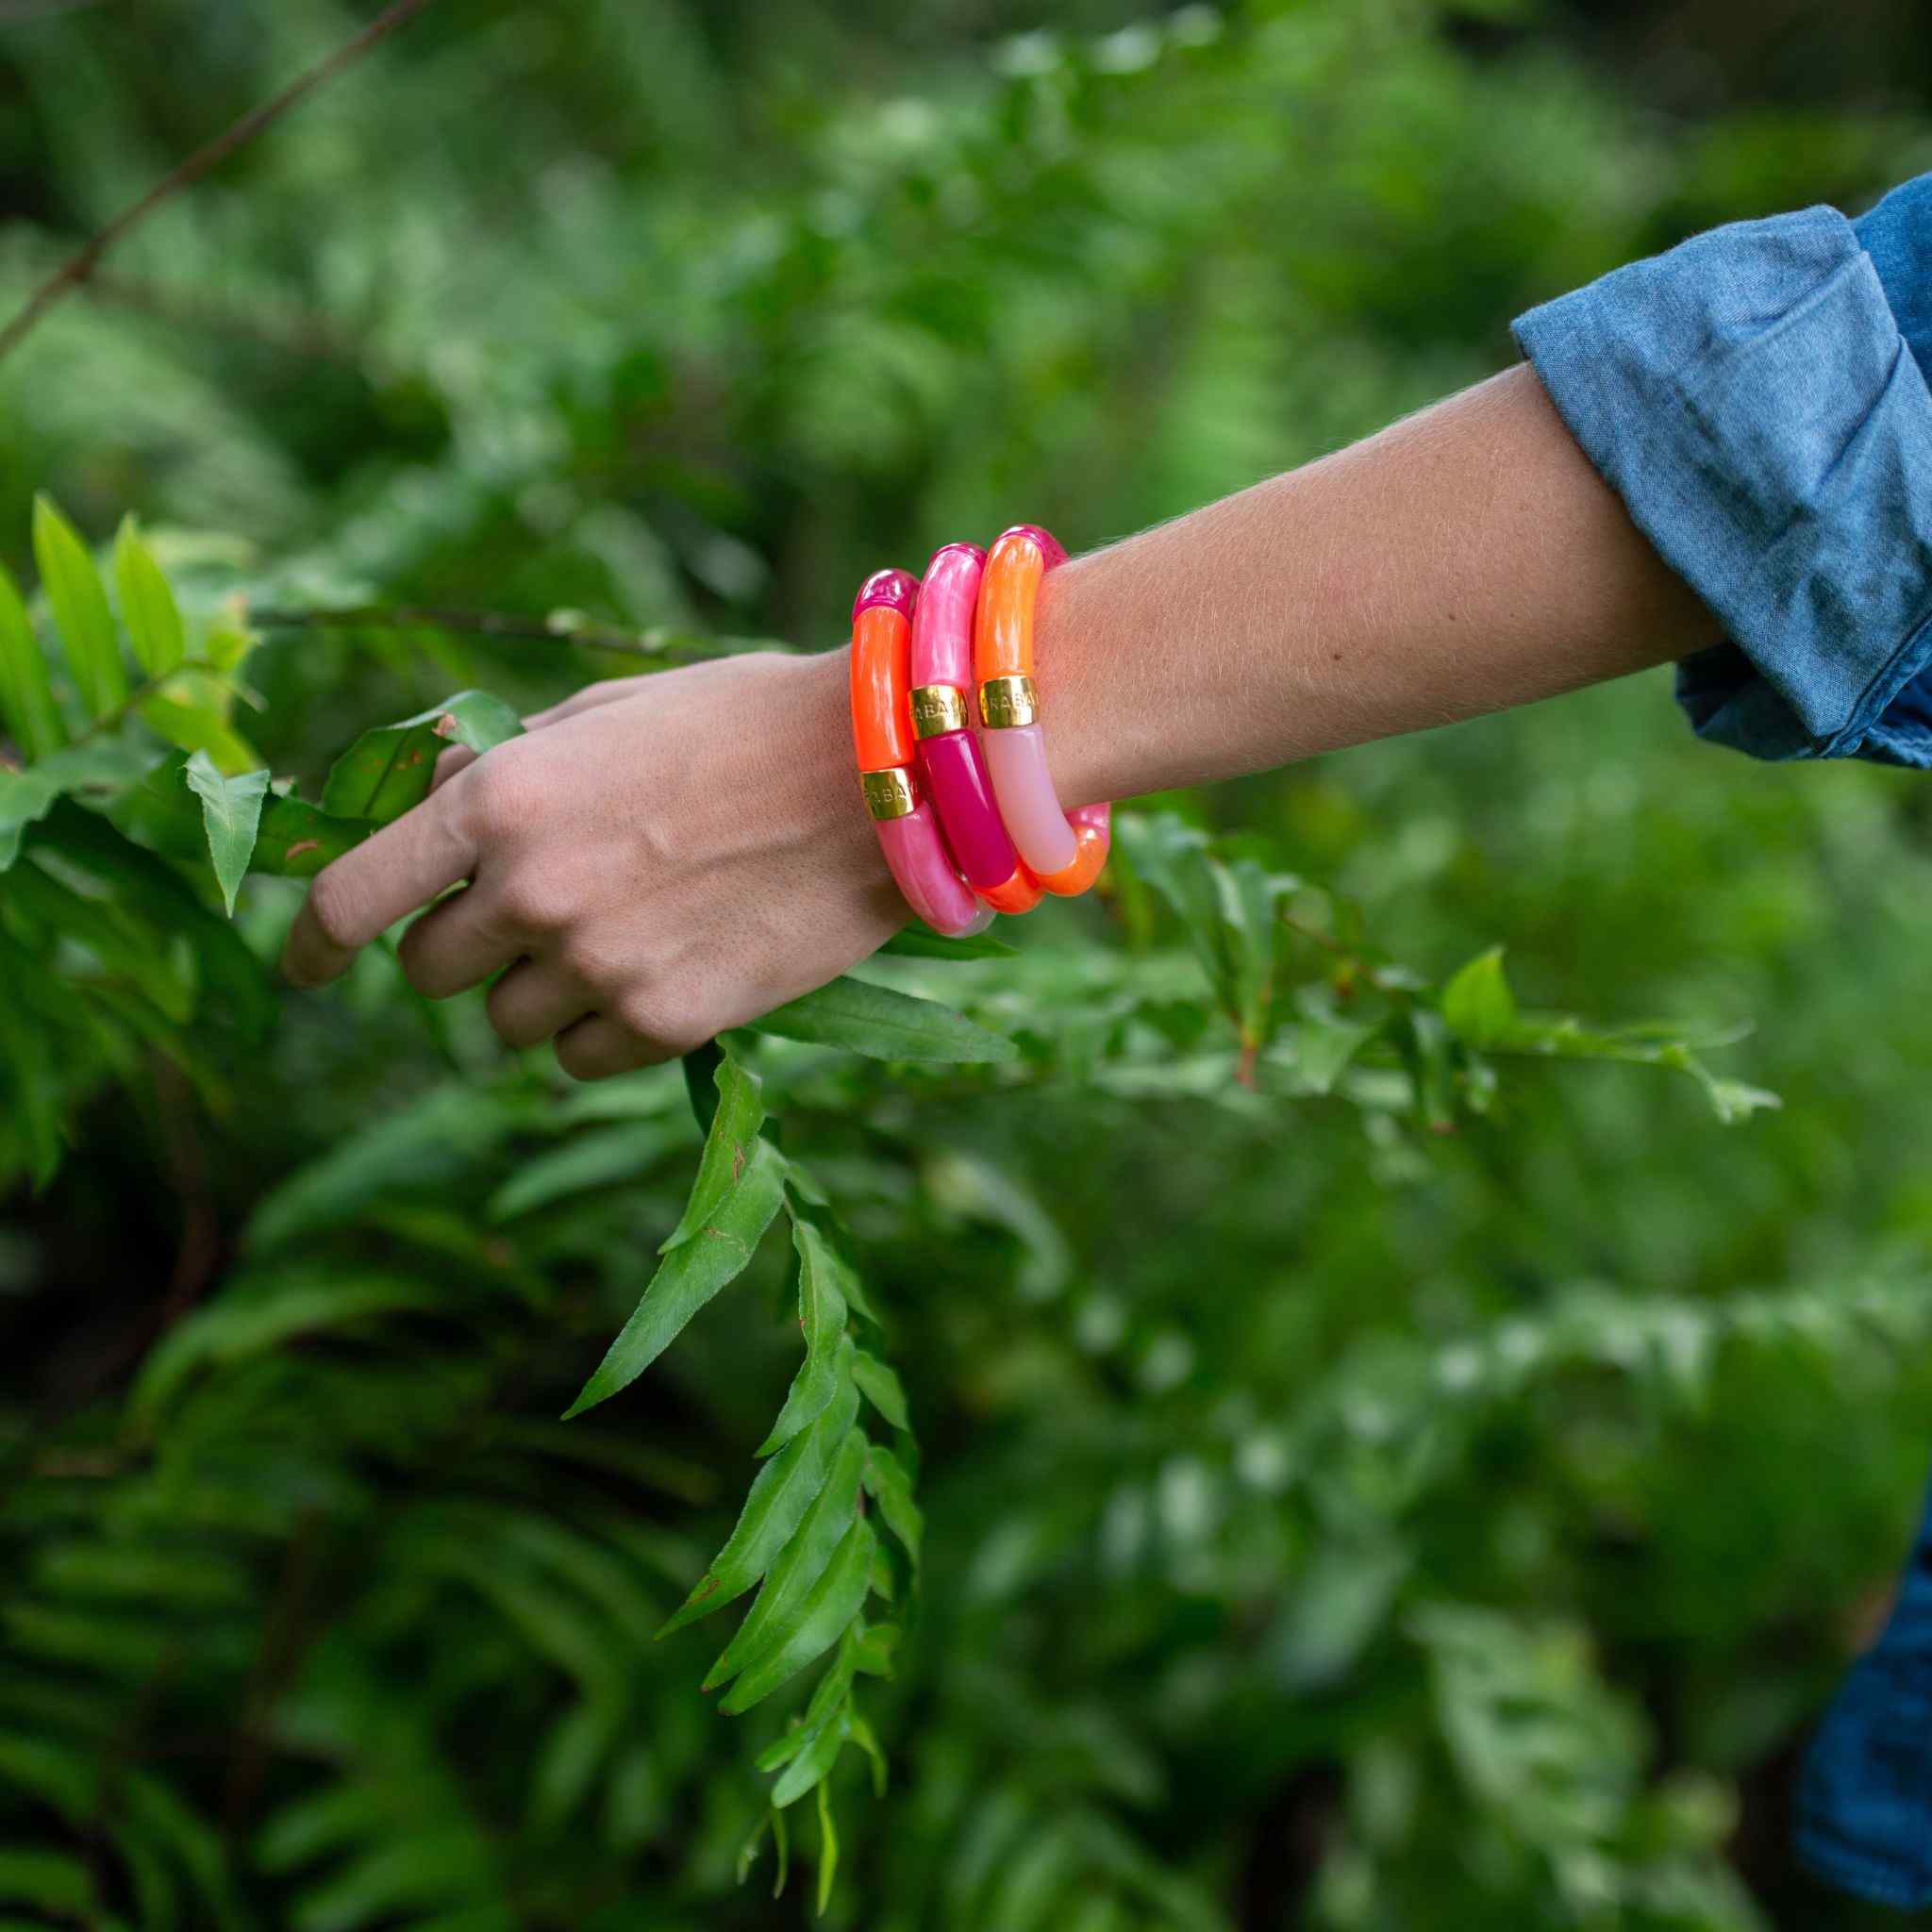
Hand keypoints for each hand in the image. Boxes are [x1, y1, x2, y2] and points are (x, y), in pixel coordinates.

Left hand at [280, 649, 903, 1076]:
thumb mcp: (603, 714)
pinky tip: (661, 972)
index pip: (356, 898)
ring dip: (538, 991)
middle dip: (464, 948)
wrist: (883, 777)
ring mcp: (597, 965)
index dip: (315, 942)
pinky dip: (601, 1029)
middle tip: (532, 918)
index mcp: (501, 800)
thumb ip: (506, 768)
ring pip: (507, 1024)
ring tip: (620, 937)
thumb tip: (434, 805)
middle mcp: (530, 892)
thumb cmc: (745, 722)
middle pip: (432, 969)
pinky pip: (581, 1058)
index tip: (309, 966)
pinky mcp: (667, 1022)